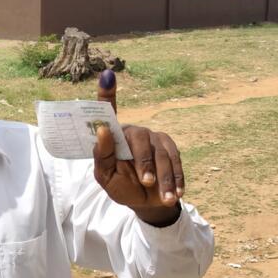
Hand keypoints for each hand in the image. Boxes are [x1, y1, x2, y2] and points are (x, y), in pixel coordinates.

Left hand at [93, 70, 183, 225]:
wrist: (146, 202)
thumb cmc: (121, 187)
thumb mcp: (105, 177)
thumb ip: (102, 155)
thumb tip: (102, 130)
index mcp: (113, 136)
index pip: (108, 111)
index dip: (107, 92)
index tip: (107, 75)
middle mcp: (133, 132)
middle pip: (139, 137)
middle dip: (144, 161)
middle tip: (146, 181)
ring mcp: (152, 137)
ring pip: (160, 152)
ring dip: (163, 177)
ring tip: (163, 198)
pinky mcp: (169, 146)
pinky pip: (174, 158)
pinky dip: (176, 177)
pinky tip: (175, 192)